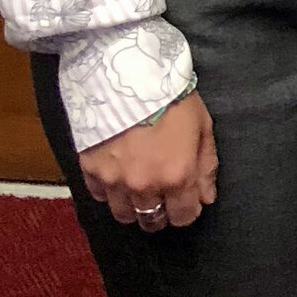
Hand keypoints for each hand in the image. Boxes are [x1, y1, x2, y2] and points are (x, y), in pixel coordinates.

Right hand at [81, 90, 217, 231]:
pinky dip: (109, 191)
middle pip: (151, 222)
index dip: (188, 211)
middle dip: (161, 214)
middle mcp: (144, 186)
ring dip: (134, 207)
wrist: (127, 74)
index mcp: (176, 176)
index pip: (183, 217)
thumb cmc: (172, 97)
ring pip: (123, 215)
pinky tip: (117, 174)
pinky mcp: (90, 170)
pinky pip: (99, 195)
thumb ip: (206, 166)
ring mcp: (114, 180)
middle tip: (163, 197)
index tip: (187, 200)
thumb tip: (206, 197)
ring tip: (138, 189)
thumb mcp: (202, 127)